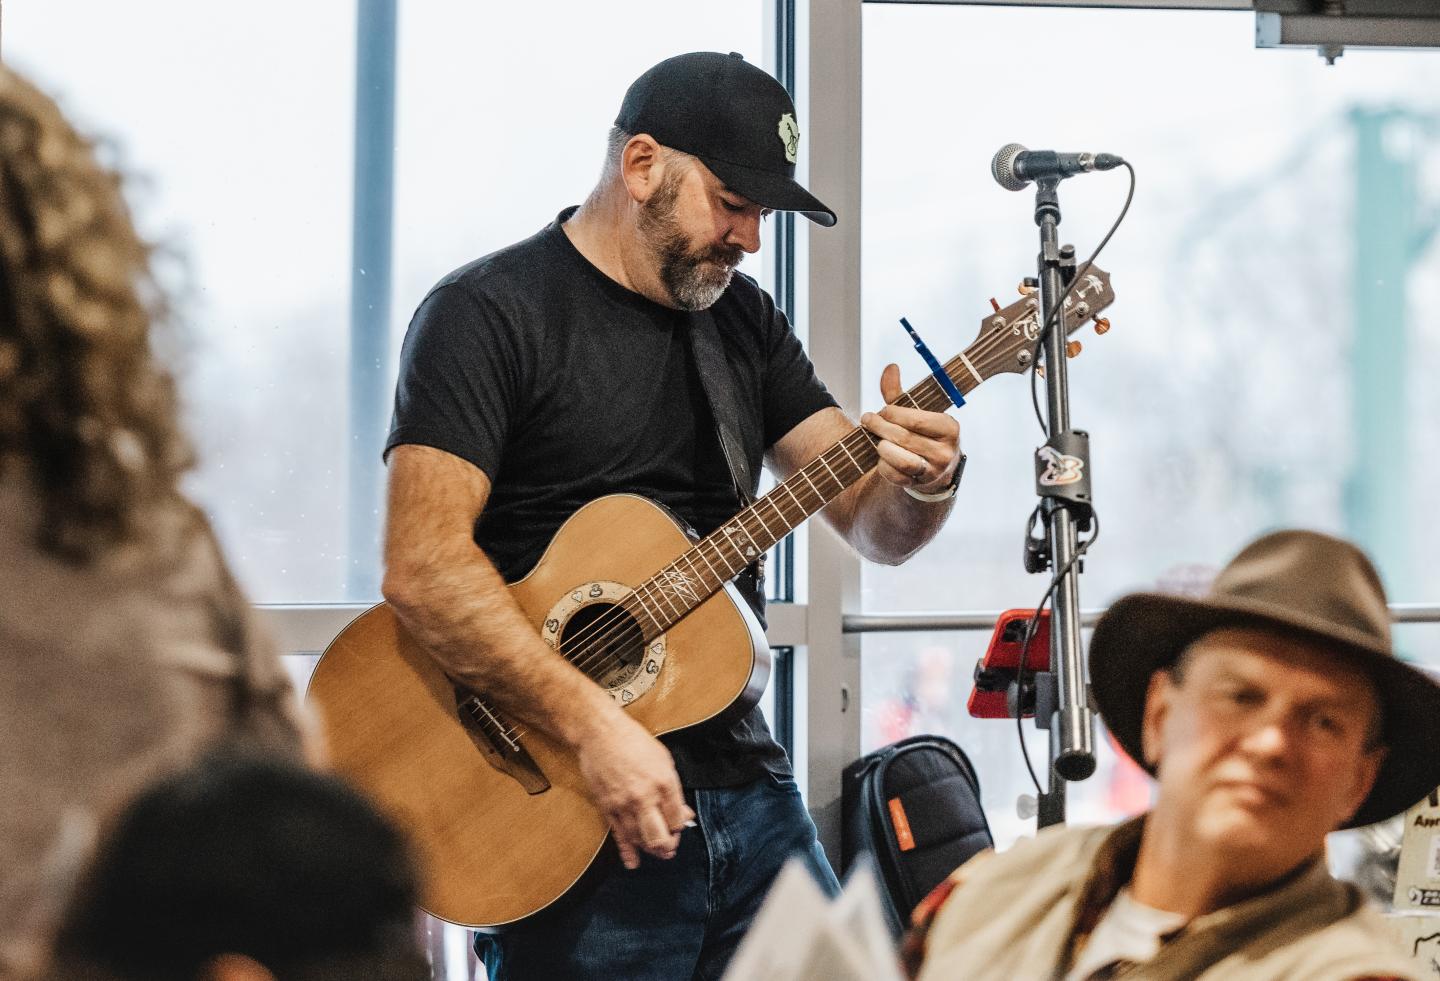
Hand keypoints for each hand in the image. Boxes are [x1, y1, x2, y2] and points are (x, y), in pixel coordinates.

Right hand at [574, 709, 694, 869]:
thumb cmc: (633, 742)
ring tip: (656, 850)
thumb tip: (684, 812)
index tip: (677, 825)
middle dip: (668, 846)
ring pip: (640, 840)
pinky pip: (619, 836)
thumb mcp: (664, 760)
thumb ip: (674, 790)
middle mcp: (645, 797)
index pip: (677, 820)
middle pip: (660, 837)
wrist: (600, 734)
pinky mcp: (607, 808)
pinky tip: (633, 863)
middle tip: (670, 846)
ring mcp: (624, 805)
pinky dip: (627, 852)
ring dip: (649, 849)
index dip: (679, 826)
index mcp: (664, 783)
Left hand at [859, 363, 961, 495]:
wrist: (934, 469)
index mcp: (949, 428)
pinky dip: (884, 466)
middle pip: (905, 438)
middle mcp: (945, 451)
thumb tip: (890, 367)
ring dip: (882, 448)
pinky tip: (881, 457)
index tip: (881, 410)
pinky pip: (896, 476)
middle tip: (867, 420)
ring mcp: (933, 471)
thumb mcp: (914, 413)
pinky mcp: (919, 485)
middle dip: (881, 427)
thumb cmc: (921, 434)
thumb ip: (898, 393)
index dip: (893, 414)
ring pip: (901, 459)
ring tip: (876, 441)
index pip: (916, 419)